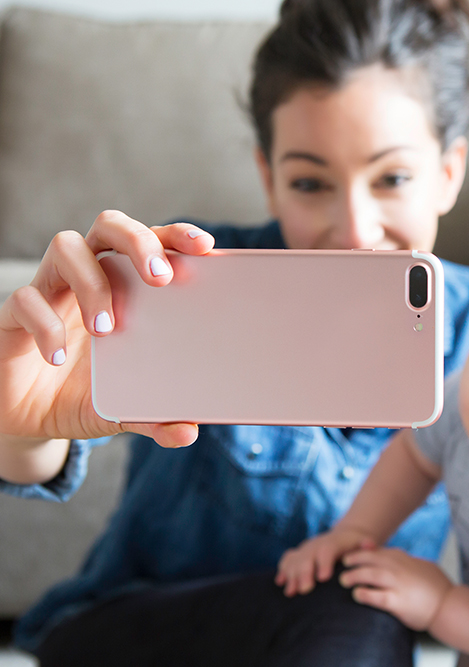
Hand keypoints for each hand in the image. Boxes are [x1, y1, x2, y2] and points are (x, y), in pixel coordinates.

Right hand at [0, 211, 213, 453]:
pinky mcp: (12, 315)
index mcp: (125, 287)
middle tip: (160, 279)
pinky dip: (46, 325)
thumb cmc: (85, 394)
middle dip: (138, 241)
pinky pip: (24, 299)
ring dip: (92, 282)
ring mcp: (49, 291)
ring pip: (66, 247)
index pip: (151, 242)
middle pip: (109, 226)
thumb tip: (188, 431)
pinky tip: (59, 357)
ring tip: (107, 329)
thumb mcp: (124, 408)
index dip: (175, 236)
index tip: (204, 247)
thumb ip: (155, 416)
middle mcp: (88, 277)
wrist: (26, 419)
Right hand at [275, 527, 371, 596]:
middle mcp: (316, 545)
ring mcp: (306, 549)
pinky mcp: (298, 554)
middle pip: (307, 557)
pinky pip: (287, 559)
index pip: (327, 550)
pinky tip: (281, 582)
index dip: (324, 563)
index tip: (323, 578)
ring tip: (291, 592)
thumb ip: (366, 545)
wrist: (346, 535)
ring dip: (292, 575)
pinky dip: (283, 570)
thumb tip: (369, 544)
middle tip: (305, 590)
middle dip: (305, 573)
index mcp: (333, 542)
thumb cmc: (356, 545)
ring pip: (295, 560)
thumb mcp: (364, 543)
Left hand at [340, 545, 453, 631]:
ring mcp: (399, 584)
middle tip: (343, 562)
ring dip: (355, 576)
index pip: (380, 551)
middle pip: (371, 559)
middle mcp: (400, 568)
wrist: (448, 605)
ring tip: (344, 580)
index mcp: (405, 559)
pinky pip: (377, 597)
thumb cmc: (437, 587)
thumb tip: (398, 557)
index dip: (364, 551)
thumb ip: (408, 561)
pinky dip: (365, 594)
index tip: (353, 554)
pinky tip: (357, 595)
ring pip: (371, 575)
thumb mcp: (422, 566)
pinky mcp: (399, 602)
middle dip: (355, 559)